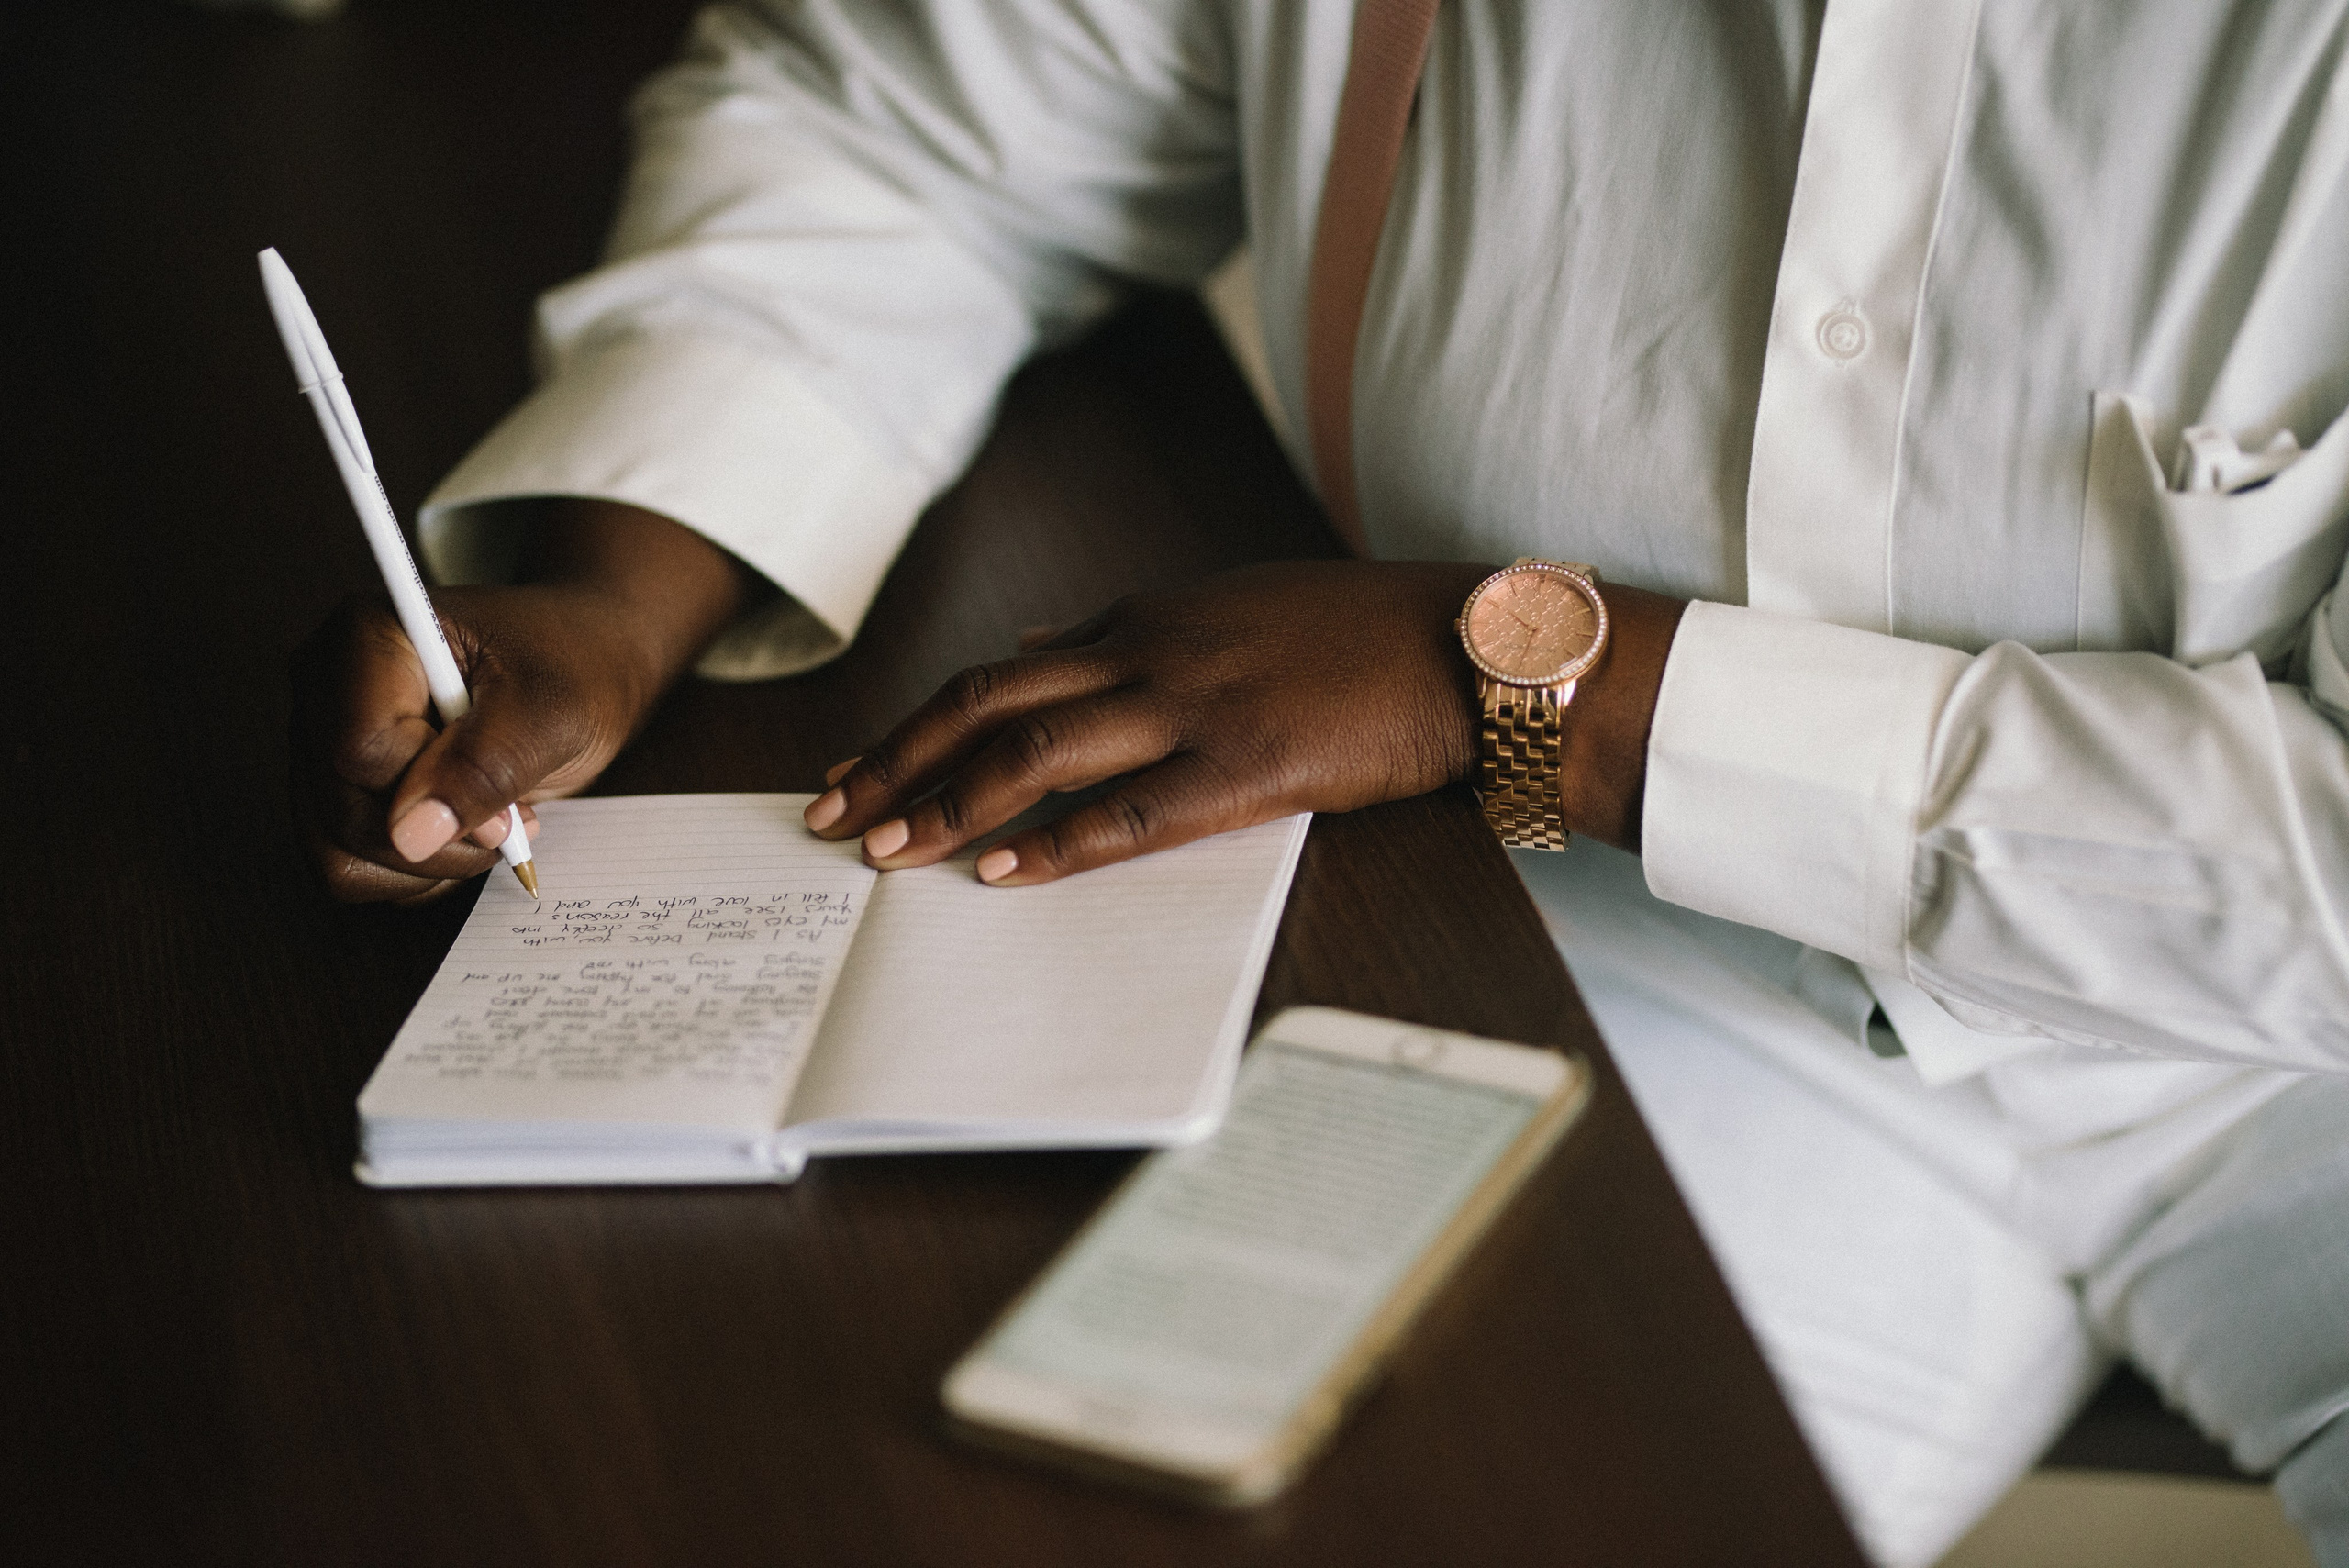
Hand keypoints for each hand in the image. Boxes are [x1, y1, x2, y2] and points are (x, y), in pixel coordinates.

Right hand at [288, 499, 753, 901]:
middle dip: (437, 840)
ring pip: (335, 852)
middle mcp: (327, 688)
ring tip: (489, 823)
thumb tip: (412, 834)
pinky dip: (414, 872)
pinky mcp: (338, 788)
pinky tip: (464, 833)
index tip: (507, 807)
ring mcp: (324, 742)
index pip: (362, 751)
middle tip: (511, 819)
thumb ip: (485, 768)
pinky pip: (349, 866)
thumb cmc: (574, 671)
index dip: (434, 794)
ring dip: (424, 865)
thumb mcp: (553, 714)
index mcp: (369, 637)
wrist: (588, 669)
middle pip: (342, 809)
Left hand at [802, 559, 1685, 883]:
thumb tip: (1049, 651)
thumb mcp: (1233, 609)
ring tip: (883, 850)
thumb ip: (1140, 635)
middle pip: (989, 702)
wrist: (1464, 643)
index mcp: (1146, 617)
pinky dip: (1053, 843)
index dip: (923, 722)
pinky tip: (998, 873)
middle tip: (830, 814)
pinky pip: (1127, 812)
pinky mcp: (1245, 766)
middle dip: (898, 759)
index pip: (1005, 669)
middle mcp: (1150, 650)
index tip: (861, 763)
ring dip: (947, 801)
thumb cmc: (1357, 632)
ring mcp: (1193, 705)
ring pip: (1036, 750)